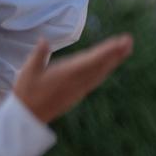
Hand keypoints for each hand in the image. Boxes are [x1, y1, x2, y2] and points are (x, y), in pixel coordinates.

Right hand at [11, 35, 133, 123]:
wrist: (28, 117)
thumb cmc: (26, 92)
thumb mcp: (29, 71)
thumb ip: (39, 54)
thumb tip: (44, 39)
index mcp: (68, 73)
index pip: (92, 60)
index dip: (107, 50)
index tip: (120, 42)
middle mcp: (78, 81)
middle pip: (101, 65)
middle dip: (115, 53)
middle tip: (129, 40)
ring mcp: (80, 88)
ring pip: (101, 72)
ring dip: (113, 60)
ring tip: (124, 50)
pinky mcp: (78, 93)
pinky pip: (96, 80)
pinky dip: (105, 70)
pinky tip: (110, 66)